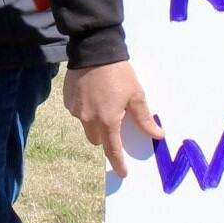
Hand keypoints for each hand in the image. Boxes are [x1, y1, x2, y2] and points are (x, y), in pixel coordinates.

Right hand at [64, 60, 161, 177]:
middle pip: (97, 140)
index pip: (113, 150)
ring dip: (95, 121)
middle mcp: (88, 119)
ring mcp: (75, 110)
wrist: (94, 49)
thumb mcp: (136, 95)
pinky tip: (93, 93)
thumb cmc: (118, 72)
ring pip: (86, 126)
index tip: (122, 173)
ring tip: (104, 100)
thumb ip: (144, 119)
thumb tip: (156, 136)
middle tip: (115, 120)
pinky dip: (86, 108)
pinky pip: (78, 112)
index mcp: (107, 120)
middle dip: (105, 136)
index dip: (118, 163)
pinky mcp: (67, 100)